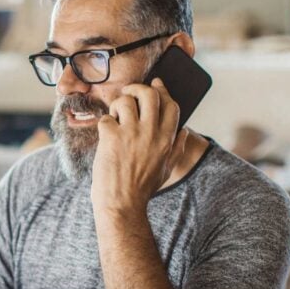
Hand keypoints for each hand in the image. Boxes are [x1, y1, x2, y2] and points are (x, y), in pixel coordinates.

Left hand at [91, 78, 189, 214]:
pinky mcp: (112, 138)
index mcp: (167, 139)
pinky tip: (105, 137)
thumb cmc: (142, 188)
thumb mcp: (167, 169)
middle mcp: (152, 133)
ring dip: (117, 106)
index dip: (162, 90)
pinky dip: (104, 125)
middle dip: (137, 89)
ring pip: (125, 101)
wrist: (121, 204)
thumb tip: (185, 131)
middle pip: (149, 94)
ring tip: (115, 118)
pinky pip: (106, 118)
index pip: (171, 104)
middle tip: (128, 94)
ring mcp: (131, 134)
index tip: (155, 84)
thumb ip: (177, 148)